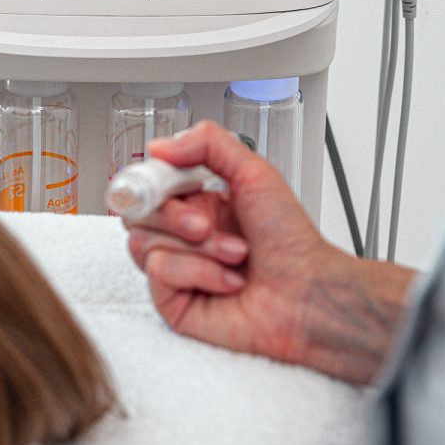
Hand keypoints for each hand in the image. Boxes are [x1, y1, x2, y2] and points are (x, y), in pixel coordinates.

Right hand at [127, 122, 415, 384]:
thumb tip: (159, 145)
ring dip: (198, 248)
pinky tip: (228, 281)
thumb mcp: (254, 173)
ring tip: (234, 255)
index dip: (149, 181)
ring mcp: (175, 267)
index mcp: (196, 200)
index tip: (164, 183)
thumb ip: (207, 144)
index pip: (147, 182)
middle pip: (136, 213)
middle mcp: (181, 234)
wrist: (308, 291)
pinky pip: (158, 274)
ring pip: (143, 243)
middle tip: (206, 224)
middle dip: (174, 216)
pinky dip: (199, 273)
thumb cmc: (291, 240)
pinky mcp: (173, 301)